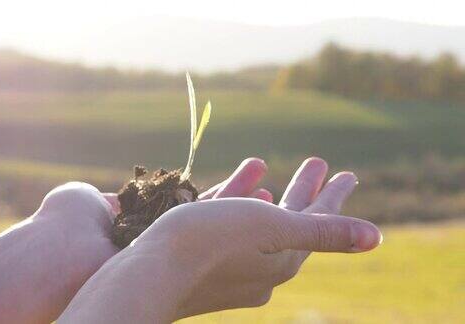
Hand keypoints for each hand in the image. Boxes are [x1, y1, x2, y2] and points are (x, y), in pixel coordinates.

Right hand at [56, 158, 381, 322]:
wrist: (143, 275)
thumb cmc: (207, 243)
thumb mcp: (272, 229)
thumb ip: (323, 232)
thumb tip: (375, 238)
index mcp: (281, 262)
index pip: (318, 224)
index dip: (334, 196)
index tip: (346, 173)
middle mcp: (260, 271)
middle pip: (291, 224)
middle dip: (305, 192)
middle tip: (319, 163)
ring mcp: (231, 271)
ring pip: (258, 225)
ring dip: (269, 196)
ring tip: (273, 171)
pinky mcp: (204, 266)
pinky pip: (230, 230)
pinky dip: (239, 207)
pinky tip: (238, 194)